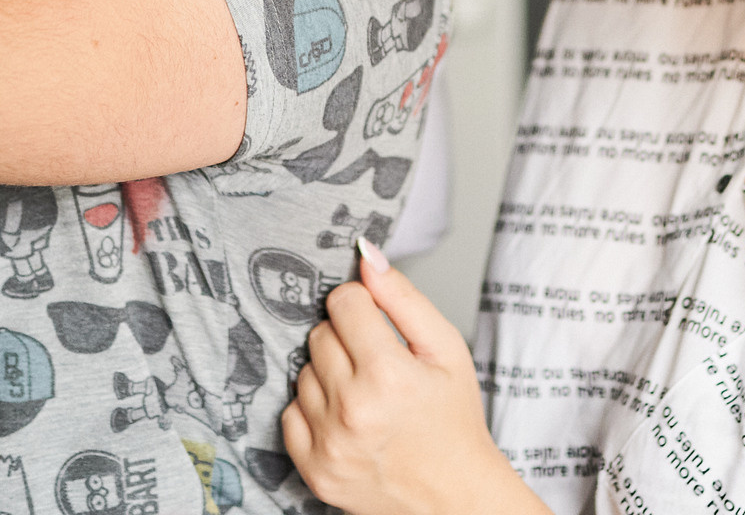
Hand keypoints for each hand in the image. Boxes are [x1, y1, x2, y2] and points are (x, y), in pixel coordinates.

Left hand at [283, 241, 541, 514]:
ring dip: (329, 375)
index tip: (376, 323)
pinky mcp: (313, 469)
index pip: (342, 303)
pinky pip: (290, 414)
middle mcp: (351, 409)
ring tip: (366, 394)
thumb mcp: (446, 348)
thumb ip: (404, 297)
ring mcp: (328, 443)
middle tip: (376, 363)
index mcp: (387, 374)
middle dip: (346, 340)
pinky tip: (346, 417)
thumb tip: (366, 253)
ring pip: (303, 373)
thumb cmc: (454, 420)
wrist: (454, 495)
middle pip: (319, 335)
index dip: (362, 306)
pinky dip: (313, 410)